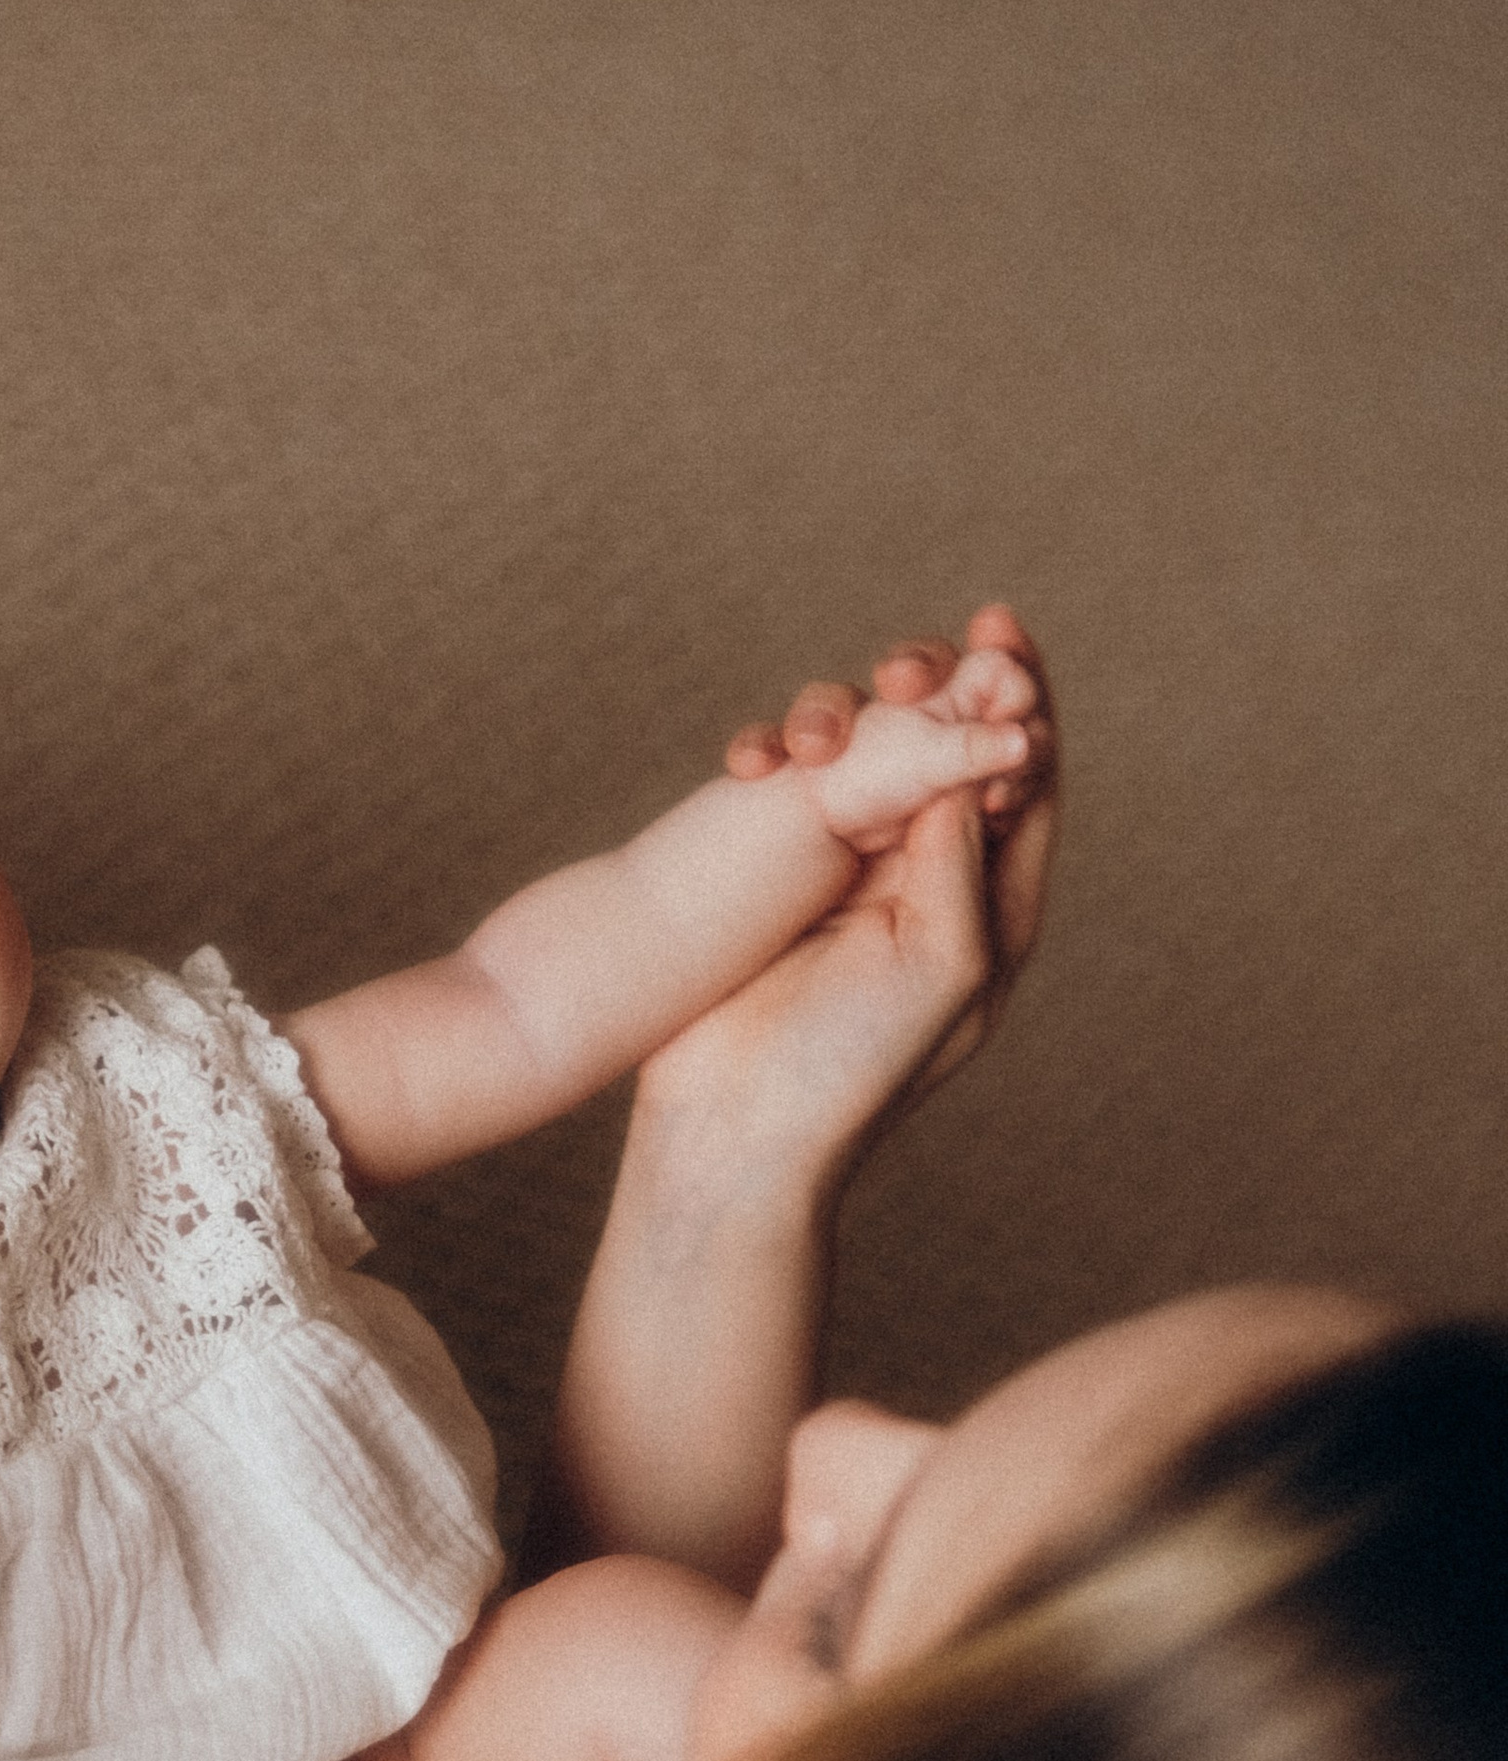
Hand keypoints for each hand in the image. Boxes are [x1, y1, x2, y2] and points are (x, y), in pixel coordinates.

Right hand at [649, 610, 1057, 1187]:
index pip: (1026, 776)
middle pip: (946, 749)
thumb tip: (974, 758)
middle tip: (906, 663)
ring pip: (861, 757)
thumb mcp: (943, 967)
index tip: (999, 626)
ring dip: (847, 718)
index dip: (1019, 695)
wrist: (734, 1134)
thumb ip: (966, 859)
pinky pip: (789, 790)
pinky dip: (778, 758)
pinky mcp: (774, 877)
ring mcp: (846, 875)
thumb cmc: (852, 1069)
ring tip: (820, 727)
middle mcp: (926, 879)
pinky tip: (758, 758)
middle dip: (932, 689)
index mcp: (991, 905)